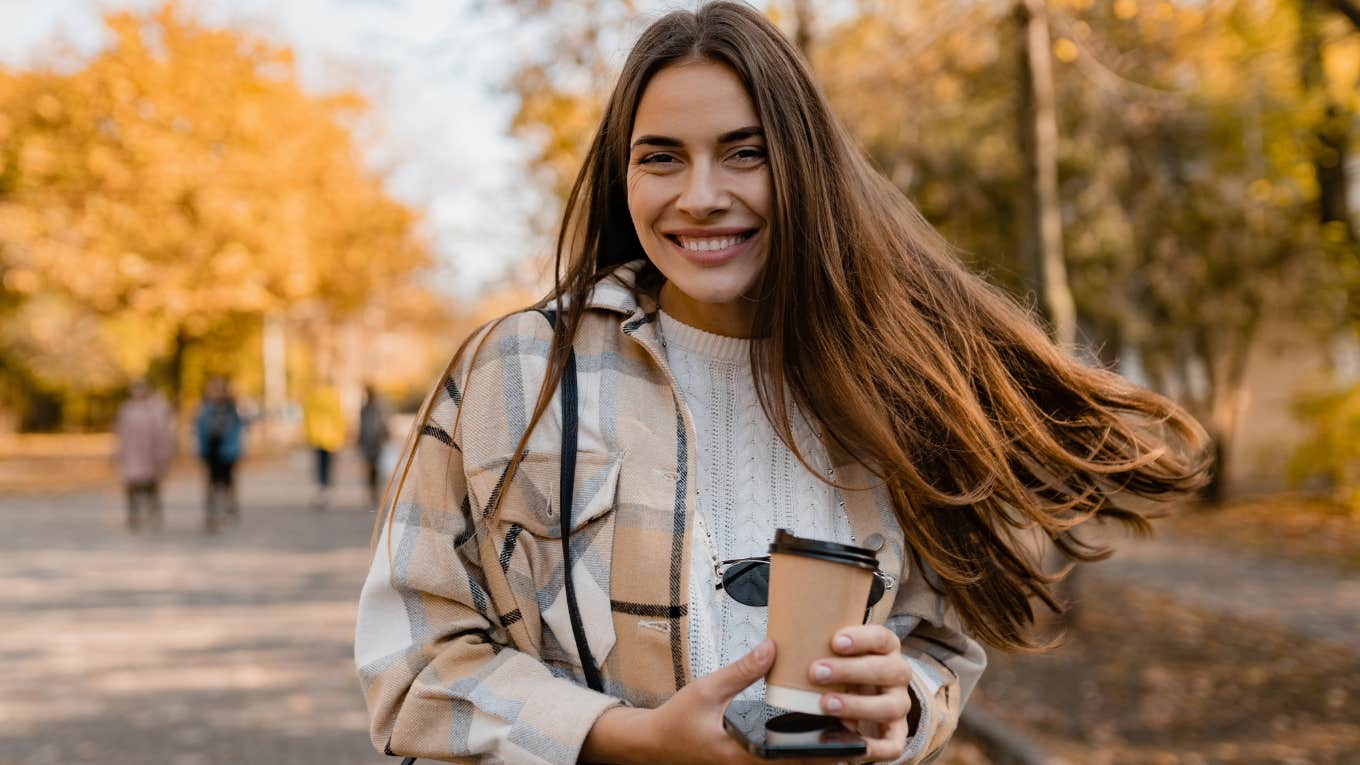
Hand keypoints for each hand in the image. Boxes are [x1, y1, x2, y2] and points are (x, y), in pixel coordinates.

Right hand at [583, 640, 844, 764]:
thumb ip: (742, 670)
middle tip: (854, 738)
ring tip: (843, 736)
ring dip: (812, 755)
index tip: (845, 739)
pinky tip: (811, 738)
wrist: (656, 742)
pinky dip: (794, 752)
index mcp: (741, 753)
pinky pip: (776, 761)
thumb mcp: (708, 689)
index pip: (787, 758)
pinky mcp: (746, 763)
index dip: (818, 752)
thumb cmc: (678, 718)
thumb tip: (773, 648)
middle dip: (823, 755)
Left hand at [808, 625, 913, 762]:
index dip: (863, 638)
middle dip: (852, 670)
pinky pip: (894, 745)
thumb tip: (766, 648)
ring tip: (826, 704)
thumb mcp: (817, 657)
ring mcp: (897, 705)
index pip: (883, 638)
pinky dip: (876, 746)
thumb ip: (795, 651)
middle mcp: (895, 676)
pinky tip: (850, 741)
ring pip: (893, 706)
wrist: (831, 707)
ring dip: (860, 704)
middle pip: (890, 670)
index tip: (835, 641)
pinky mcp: (893, 735)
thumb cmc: (828, 674)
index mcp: (882, 650)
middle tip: (817, 672)